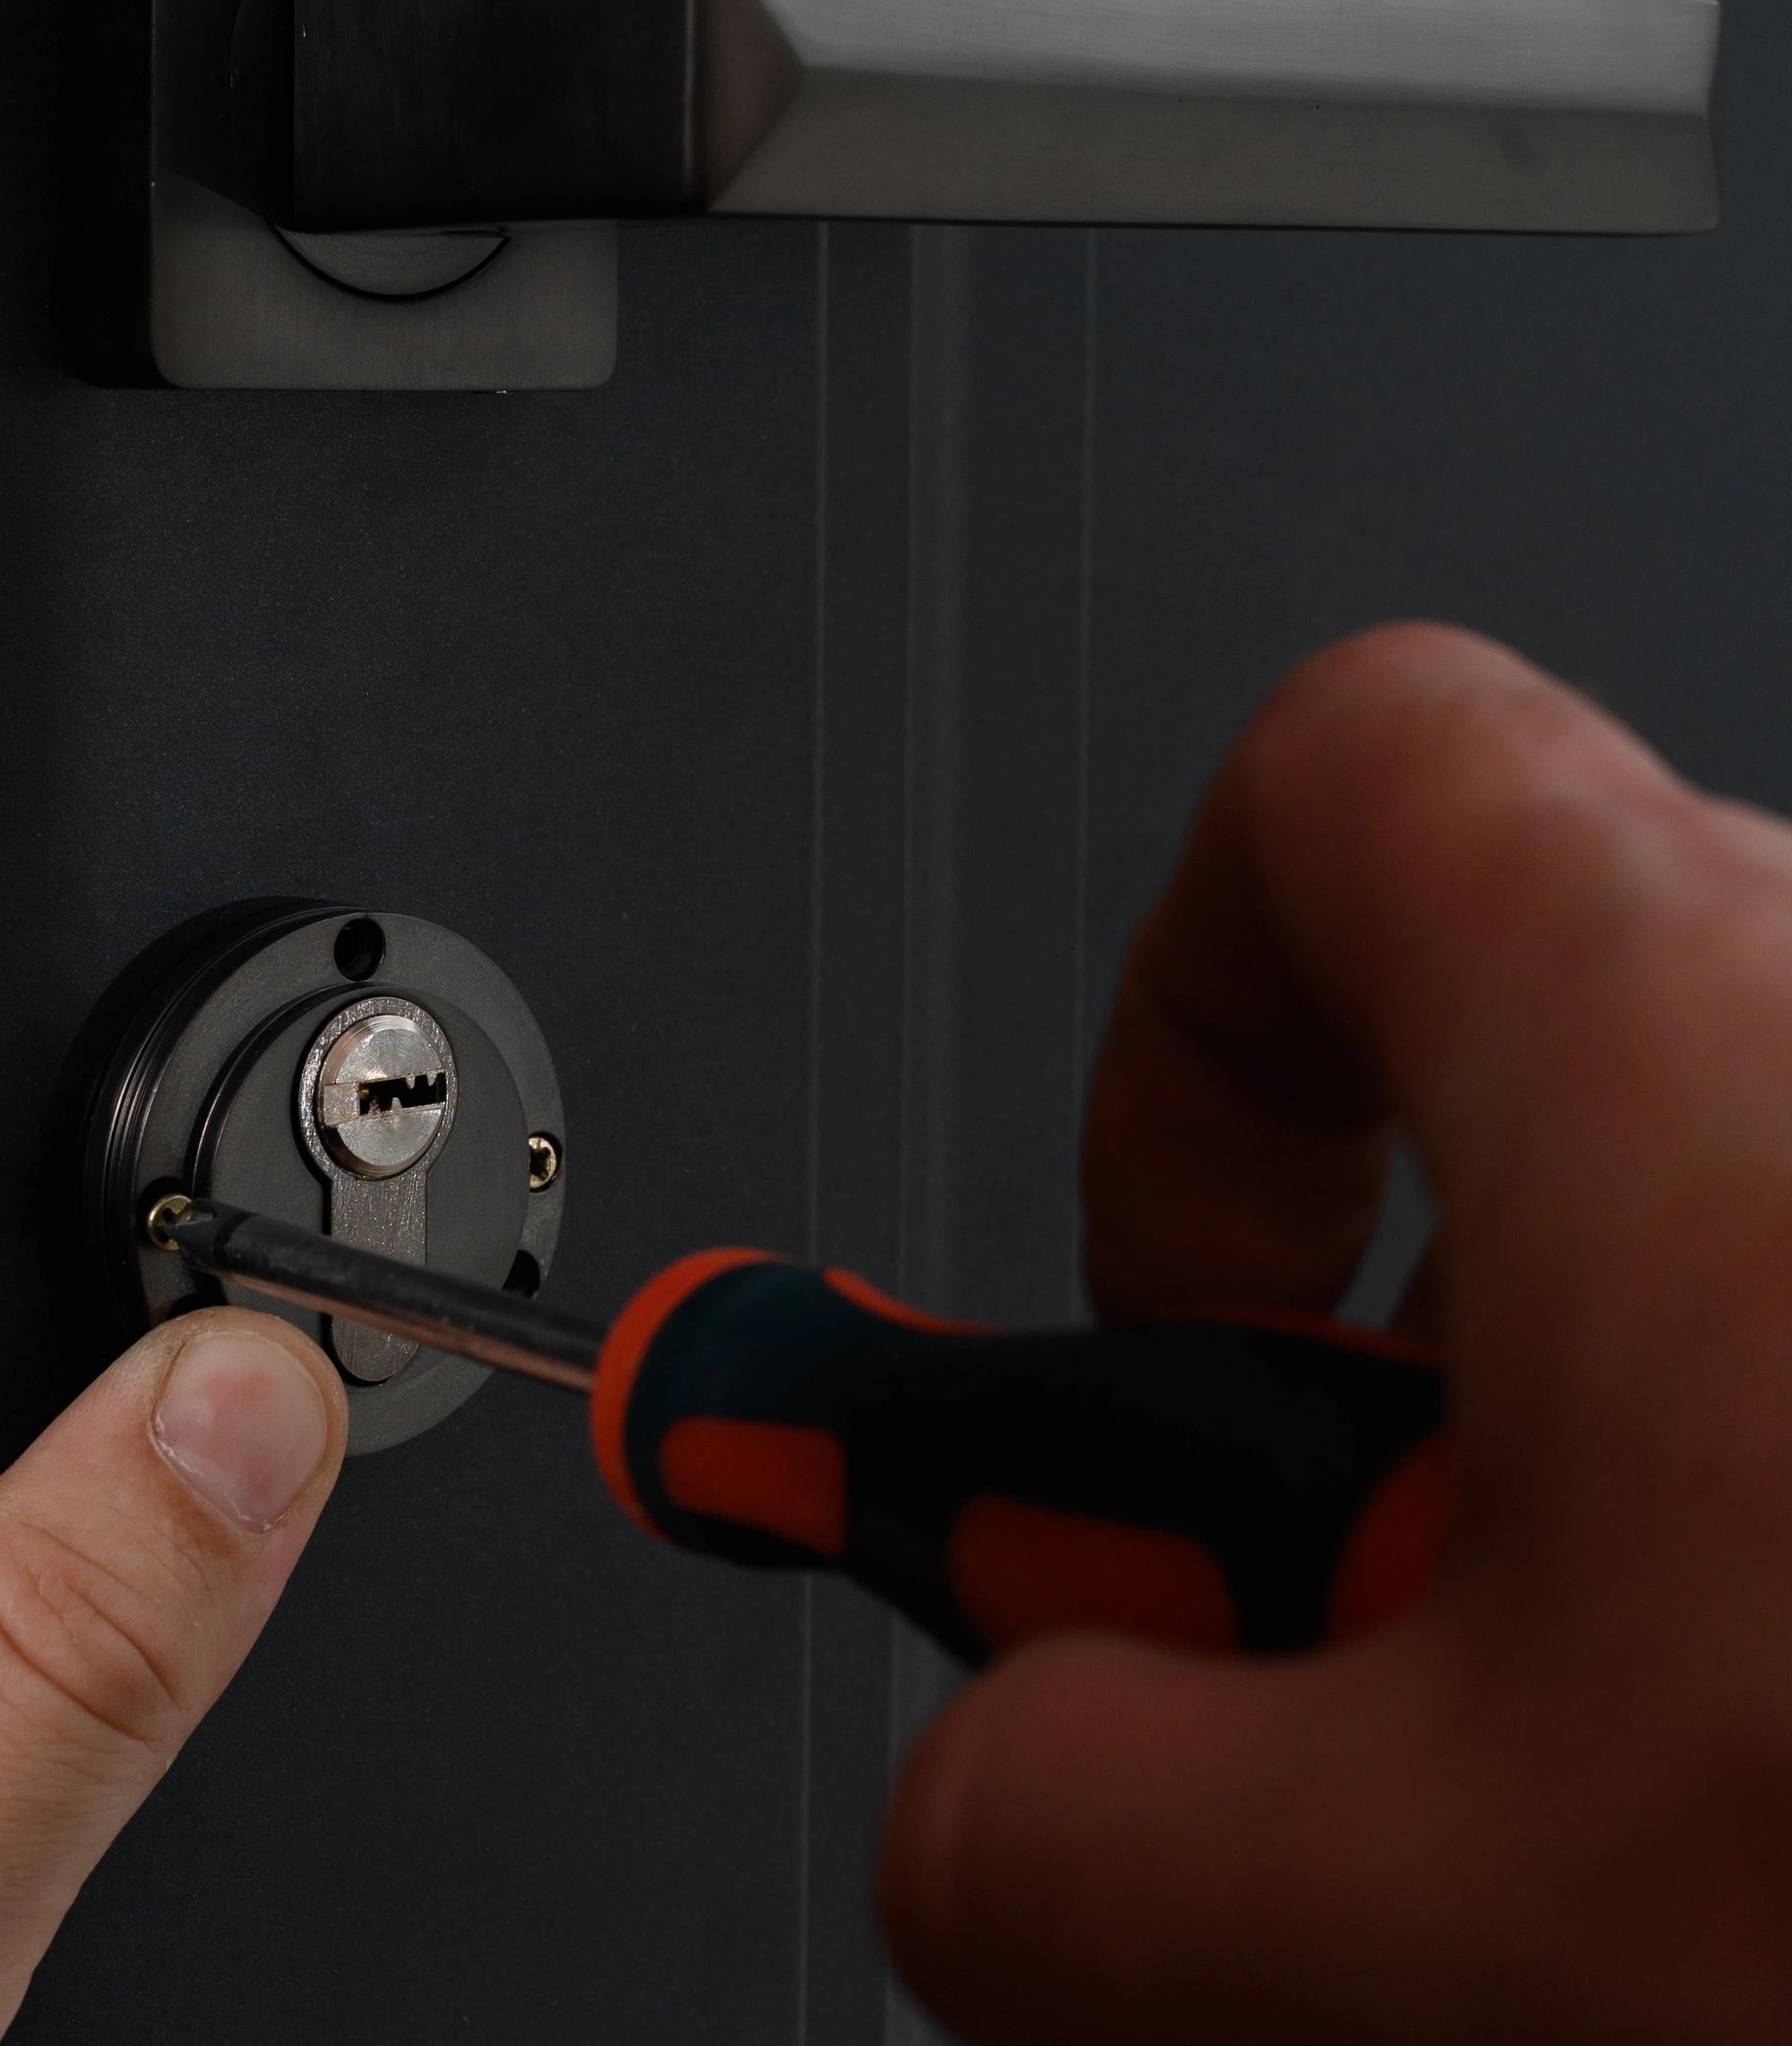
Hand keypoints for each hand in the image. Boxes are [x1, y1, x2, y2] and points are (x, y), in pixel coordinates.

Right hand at [881, 624, 1791, 2043]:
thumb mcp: (1466, 1912)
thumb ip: (1079, 1827)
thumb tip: (981, 1826)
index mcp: (1674, 1019)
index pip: (1332, 782)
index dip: (1173, 1036)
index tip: (1166, 1306)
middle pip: (1492, 1074)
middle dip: (1376, 1390)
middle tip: (1383, 1657)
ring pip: (1692, 1246)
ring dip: (1582, 1499)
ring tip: (1633, 1766)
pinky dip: (1758, 1520)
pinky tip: (1775, 1750)